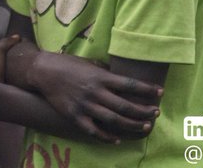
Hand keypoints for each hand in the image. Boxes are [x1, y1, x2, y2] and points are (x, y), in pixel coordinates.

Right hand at [30, 51, 160, 142]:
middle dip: (144, 111)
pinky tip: (118, 139)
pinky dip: (107, 137)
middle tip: (156, 113)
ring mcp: (85, 105)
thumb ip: (105, 73)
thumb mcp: (89, 64)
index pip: (129, 85)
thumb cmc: (68, 64)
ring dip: (132, 125)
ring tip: (145, 127)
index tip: (160, 92)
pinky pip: (94, 131)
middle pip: (126, 106)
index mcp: (100, 77)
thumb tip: (122, 80)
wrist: (43, 71)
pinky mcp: (74, 116)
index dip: (147, 90)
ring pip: (114, 121)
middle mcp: (95, 92)